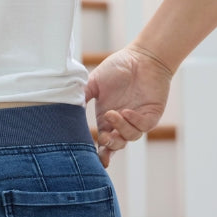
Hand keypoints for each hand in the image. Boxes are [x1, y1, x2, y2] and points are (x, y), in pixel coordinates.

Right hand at [84, 45, 172, 167]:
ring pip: (129, 137)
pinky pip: (143, 127)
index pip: (103, 143)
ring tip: (114, 113)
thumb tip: (66, 108)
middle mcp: (121, 123)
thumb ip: (82, 96)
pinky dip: (133, 122)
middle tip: (104, 136)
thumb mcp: (94, 82)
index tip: (96, 160)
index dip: (100, 154)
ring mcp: (137, 120)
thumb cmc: (119, 67)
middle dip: (109, 145)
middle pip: (116, 146)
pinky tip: (126, 112)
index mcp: (106, 120)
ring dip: (120, 129)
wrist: (142, 56)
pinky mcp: (151, 115)